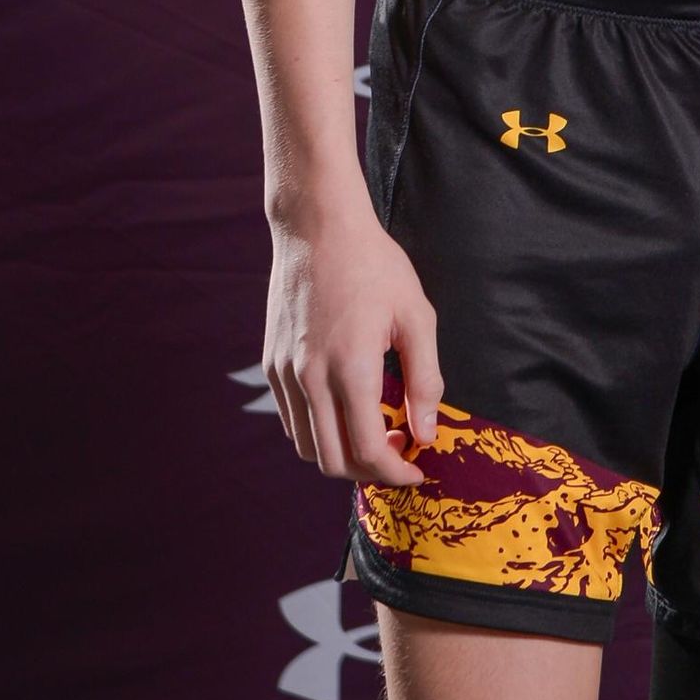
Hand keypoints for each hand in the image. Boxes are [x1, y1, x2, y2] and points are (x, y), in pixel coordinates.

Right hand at [262, 208, 440, 485]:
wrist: (317, 226)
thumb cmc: (374, 265)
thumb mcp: (416, 315)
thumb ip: (425, 379)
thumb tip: (427, 432)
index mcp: (351, 369)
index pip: (368, 451)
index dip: (396, 473)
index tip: (417, 469)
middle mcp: (311, 379)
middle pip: (333, 462)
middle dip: (369, 472)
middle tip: (398, 452)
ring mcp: (285, 373)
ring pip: (307, 446)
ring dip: (341, 454)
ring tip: (373, 430)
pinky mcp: (272, 363)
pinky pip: (292, 419)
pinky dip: (318, 431)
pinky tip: (344, 408)